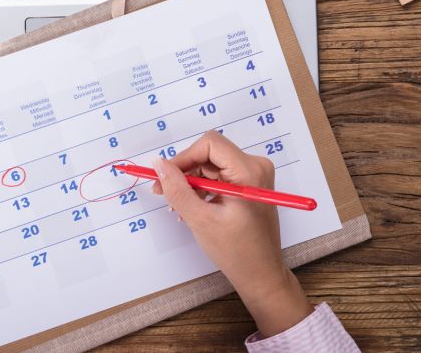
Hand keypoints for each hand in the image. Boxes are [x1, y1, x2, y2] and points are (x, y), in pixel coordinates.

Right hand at [151, 131, 312, 336]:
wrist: (262, 275)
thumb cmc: (236, 251)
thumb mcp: (200, 219)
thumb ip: (177, 189)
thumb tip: (159, 164)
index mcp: (249, 171)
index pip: (210, 144)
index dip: (184, 157)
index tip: (165, 177)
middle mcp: (256, 166)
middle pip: (209, 154)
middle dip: (185, 172)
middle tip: (164, 193)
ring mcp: (254, 175)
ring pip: (211, 165)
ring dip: (191, 182)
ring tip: (178, 207)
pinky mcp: (249, 184)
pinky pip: (219, 176)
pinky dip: (202, 188)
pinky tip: (192, 207)